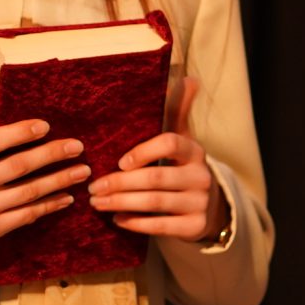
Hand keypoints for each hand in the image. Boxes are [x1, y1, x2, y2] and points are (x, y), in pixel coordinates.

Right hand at [0, 117, 89, 249]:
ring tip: (82, 170)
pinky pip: (27, 215)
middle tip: (77, 146)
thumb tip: (7, 108)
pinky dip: (50, 205)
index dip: (20, 132)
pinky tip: (67, 196)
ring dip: (60, 180)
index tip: (46, 126)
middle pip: (18, 166)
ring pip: (28, 192)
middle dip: (51, 154)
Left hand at [90, 77, 231, 241]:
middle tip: (93, 186)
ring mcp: (199, 202)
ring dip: (121, 202)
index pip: (171, 143)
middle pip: (156, 177)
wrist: (211, 206)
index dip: (143, 151)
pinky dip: (135, 223)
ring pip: (155, 202)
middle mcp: (201, 175)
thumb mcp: (183, 140)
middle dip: (120, 183)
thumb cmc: (184, 167)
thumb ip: (178, 111)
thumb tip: (187, 77)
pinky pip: (161, 226)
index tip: (118, 162)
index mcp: (195, 151)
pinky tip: (117, 218)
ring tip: (97, 203)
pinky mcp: (195, 226)